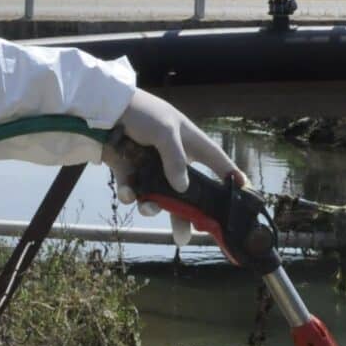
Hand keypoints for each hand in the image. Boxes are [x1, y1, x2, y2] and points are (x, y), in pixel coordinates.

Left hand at [105, 90, 242, 242]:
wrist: (102, 108)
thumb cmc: (141, 112)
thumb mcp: (165, 131)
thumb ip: (176, 160)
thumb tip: (182, 190)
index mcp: (189, 141)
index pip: (215, 161)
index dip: (230, 175)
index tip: (243, 191)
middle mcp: (172, 156)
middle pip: (186, 191)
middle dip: (185, 215)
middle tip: (185, 237)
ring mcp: (150, 165)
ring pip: (157, 196)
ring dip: (153, 207)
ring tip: (147, 208)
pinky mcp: (128, 170)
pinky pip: (132, 190)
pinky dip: (129, 194)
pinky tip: (126, 194)